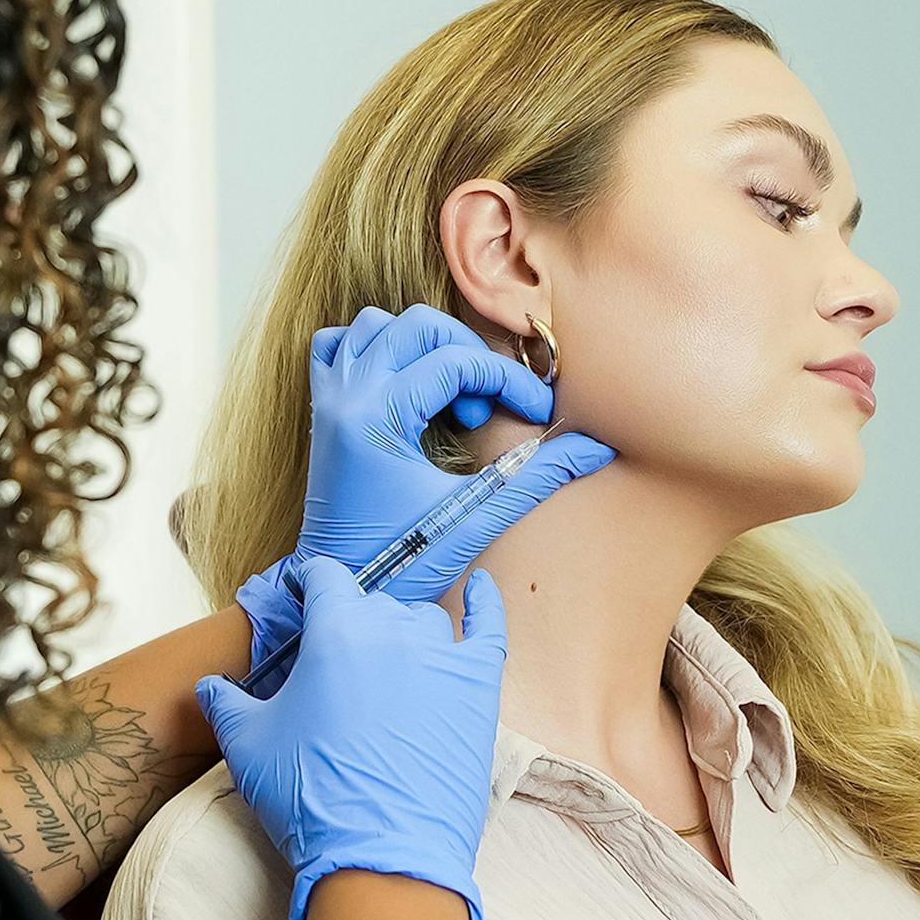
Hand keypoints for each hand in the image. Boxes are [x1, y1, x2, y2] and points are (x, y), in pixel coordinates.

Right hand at [198, 556, 508, 919]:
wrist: (381, 858)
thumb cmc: (309, 797)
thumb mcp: (247, 745)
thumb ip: (226, 703)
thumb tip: (210, 685)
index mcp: (335, 630)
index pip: (323, 577)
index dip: (309, 583)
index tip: (301, 596)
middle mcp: (392, 630)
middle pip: (372, 603)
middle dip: (351, 620)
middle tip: (336, 659)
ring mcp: (442, 658)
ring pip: (423, 620)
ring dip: (402, 631)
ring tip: (387, 663)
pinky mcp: (479, 691)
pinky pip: (487, 629)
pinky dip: (484, 605)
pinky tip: (480, 591)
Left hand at [240, 304, 614, 672]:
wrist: (346, 592)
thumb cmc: (403, 564)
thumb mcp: (476, 517)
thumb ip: (537, 475)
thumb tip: (598, 447)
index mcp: (377, 419)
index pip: (456, 363)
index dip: (508, 381)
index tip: (538, 411)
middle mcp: (345, 398)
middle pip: (418, 327)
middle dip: (468, 355)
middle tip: (487, 408)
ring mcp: (328, 399)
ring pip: (376, 326)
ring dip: (423, 346)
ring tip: (449, 395)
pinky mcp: (321, 410)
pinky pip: (335, 346)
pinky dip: (374, 348)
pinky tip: (405, 383)